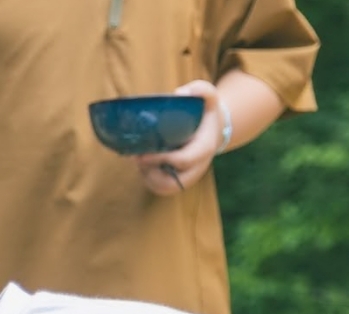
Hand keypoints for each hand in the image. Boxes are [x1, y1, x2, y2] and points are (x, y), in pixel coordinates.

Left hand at [135, 80, 224, 195]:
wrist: (212, 130)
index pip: (182, 160)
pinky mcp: (180, 181)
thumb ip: (202, 90)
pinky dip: (149, 180)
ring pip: (164, 188)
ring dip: (147, 177)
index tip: (140, 155)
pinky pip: (162, 189)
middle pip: (171, 182)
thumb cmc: (206, 112)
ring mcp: (188, 177)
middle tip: (135, 157)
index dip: (160, 160)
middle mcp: (198, 167)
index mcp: (204, 148)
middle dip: (149, 172)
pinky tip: (144, 165)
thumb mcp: (209, 97)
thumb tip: (180, 93)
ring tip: (139, 159)